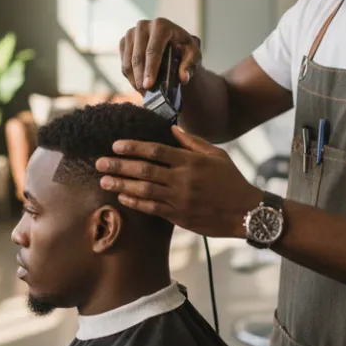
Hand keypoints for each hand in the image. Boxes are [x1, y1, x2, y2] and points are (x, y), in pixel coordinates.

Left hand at [96, 125, 261, 237]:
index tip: (116, 144)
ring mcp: (179, 199)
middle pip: (143, 170)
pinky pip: (152, 208)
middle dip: (118, 165)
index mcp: (190, 161)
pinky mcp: (179, 216)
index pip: (155, 150)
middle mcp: (182, 179)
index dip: (133, 147)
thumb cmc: (231, 180)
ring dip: (121, 184)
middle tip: (99, 161)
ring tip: (104, 180)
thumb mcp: (216, 155)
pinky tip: (122, 196)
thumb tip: (172, 128)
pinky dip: (135, 202)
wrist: (246, 212)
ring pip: (143, 190)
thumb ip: (192, 142)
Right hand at [118, 19, 201, 91]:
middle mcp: (143, 25)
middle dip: (140, 77)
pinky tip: (139, 84)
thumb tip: (183, 78)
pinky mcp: (124, 41)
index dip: (150, 69)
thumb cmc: (184, 49)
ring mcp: (131, 33)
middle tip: (145, 92)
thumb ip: (190, 66)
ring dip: (134, 79)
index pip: (153, 50)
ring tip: (144, 91)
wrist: (172, 42)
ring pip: (128, 61)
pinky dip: (130, 76)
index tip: (149, 85)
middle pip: (138, 56)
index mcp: (161, 25)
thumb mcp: (193, 55)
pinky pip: (123, 62)